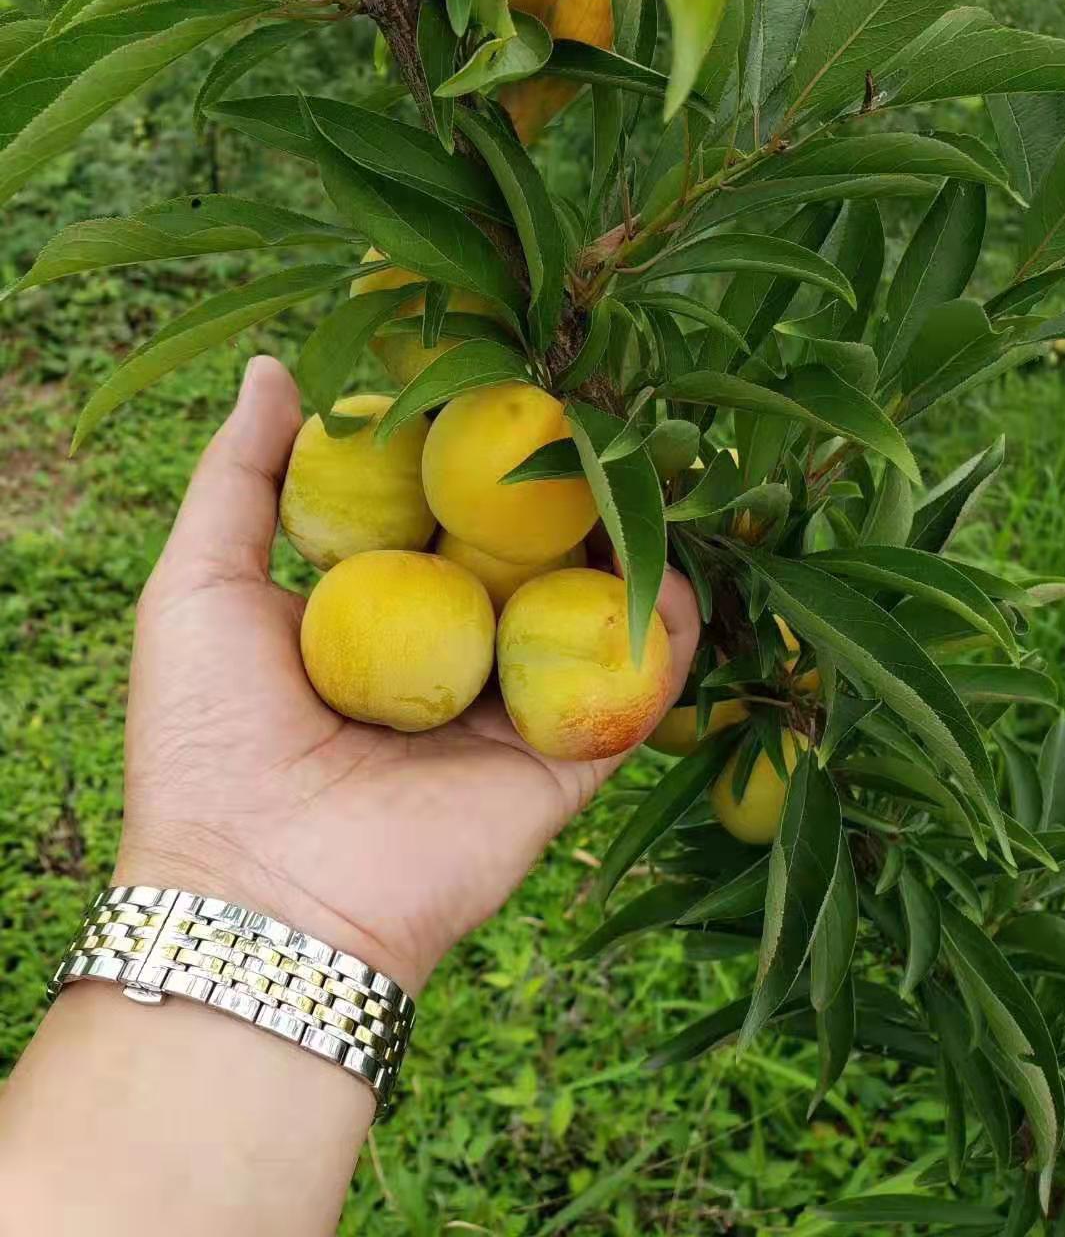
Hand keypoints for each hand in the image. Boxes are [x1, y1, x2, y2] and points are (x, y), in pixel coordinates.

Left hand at [119, 356, 699, 994]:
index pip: (442, 507)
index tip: (506, 372)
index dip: (473, 445)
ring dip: (629, 545)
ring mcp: (514, 706)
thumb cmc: (207, 737)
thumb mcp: (200, 583)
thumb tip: (277, 365)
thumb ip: (240, 476)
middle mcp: (456, 650)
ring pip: (592, 610)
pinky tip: (670, 571)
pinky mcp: (564, 762)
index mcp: (378, 608)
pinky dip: (664, 633)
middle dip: (565, 487)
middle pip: (528, 552)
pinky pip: (632, 691)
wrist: (256, 892)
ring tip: (650, 473)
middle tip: (599, 412)